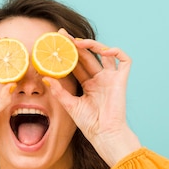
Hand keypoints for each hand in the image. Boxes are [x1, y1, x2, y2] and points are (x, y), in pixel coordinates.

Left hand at [45, 29, 141, 165]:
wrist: (104, 134)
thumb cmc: (89, 124)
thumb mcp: (70, 105)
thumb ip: (59, 91)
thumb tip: (44, 77)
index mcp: (89, 85)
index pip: (77, 64)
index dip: (68, 53)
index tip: (56, 42)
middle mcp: (100, 79)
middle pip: (88, 56)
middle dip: (75, 44)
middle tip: (62, 34)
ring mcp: (111, 78)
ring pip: (104, 54)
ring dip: (92, 45)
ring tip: (77, 41)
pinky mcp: (121, 80)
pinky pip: (124, 60)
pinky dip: (116, 52)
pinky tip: (104, 51)